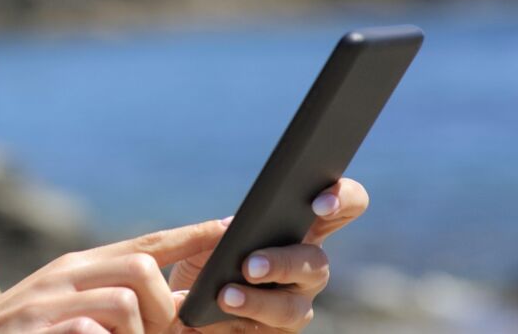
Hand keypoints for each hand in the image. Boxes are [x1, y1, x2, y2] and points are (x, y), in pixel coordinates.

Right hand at [0, 219, 228, 333]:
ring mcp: (47, 303)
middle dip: (167, 308)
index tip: (233, 229)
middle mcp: (64, 276)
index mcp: (78, 267)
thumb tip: (170, 304)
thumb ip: (108, 298)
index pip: (146, 243)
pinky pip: (91, 330)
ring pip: (126, 302)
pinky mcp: (34, 329)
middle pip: (142, 267)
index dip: (193, 237)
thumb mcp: (64, 309)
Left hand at [167, 178, 369, 332]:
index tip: (318, 204)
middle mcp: (304, 268)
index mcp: (296, 231)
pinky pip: (272, 333)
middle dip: (284, 264)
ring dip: (259, 302)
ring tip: (226, 296)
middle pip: (317, 264)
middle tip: (249, 266)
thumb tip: (231, 227)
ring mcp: (295, 303)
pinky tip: (218, 316)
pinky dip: (243, 323)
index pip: (339, 210)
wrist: (177, 306)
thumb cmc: (199, 263)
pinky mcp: (278, 332)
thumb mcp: (199, 240)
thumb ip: (214, 232)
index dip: (342, 200)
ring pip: (295, 307)